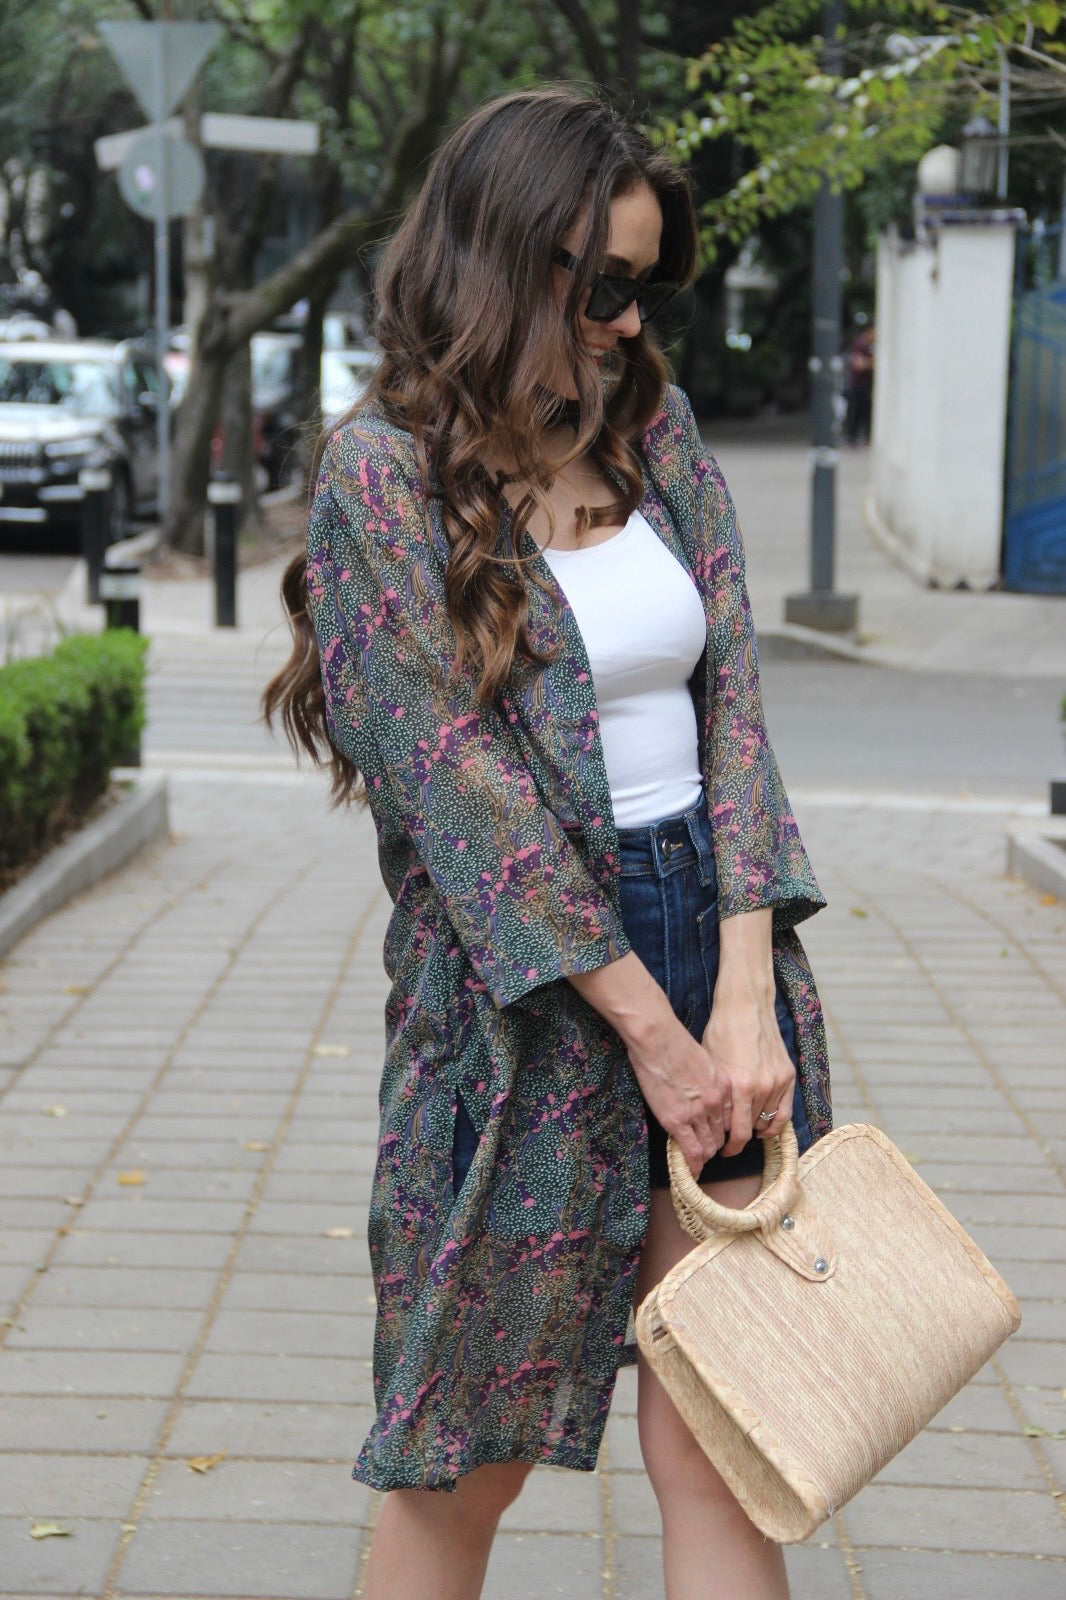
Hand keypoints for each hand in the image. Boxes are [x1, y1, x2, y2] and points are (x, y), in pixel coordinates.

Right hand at [568, 952, 730, 1176]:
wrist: (658, 1039)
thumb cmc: (673, 1042)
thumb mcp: (703, 1062)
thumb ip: (707, 1081)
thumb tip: (699, 1093)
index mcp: (725, 1087)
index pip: (729, 1120)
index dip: (720, 1131)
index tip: (713, 1136)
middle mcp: (717, 1103)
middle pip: (720, 1136)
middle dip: (712, 1146)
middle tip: (702, 1151)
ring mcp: (698, 1113)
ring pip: (708, 1147)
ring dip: (702, 1156)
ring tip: (693, 1162)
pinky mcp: (678, 1121)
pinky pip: (692, 1152)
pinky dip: (692, 1166)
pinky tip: (690, 1172)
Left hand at [701, 993, 794, 1156]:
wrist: (745, 1007)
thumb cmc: (721, 1033)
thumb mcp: (711, 1067)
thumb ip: (716, 1097)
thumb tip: (711, 1122)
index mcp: (739, 1086)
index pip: (735, 1133)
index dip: (726, 1145)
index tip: (720, 1149)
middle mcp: (761, 1088)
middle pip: (750, 1130)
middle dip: (737, 1139)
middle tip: (727, 1144)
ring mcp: (778, 1083)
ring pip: (767, 1122)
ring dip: (754, 1128)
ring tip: (742, 1129)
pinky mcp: (788, 1077)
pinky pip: (784, 1113)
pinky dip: (774, 1124)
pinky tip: (763, 1127)